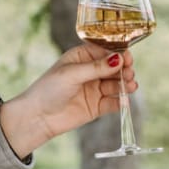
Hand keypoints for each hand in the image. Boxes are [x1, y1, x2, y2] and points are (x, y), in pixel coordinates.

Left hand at [0, 44, 139, 159]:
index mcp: (82, 57)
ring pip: (116, 84)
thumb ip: (96, 67)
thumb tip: (119, 59)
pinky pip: (113, 102)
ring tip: (131, 86)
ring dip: (125, 85)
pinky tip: (124, 101)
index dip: (119, 54)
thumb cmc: (49, 89)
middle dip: (124, 69)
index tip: (127, 58)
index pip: (106, 51)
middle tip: (129, 73)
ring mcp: (95, 89)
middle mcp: (91, 71)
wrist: (38, 117)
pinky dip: (120, 101)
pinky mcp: (97, 106)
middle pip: (114, 68)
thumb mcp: (71, 74)